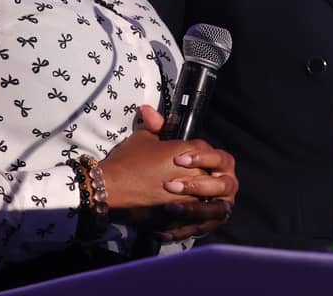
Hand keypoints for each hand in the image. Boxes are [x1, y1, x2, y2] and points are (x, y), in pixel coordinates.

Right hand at [99, 105, 238, 241]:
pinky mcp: (182, 217)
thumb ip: (155, 126)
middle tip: (215, 184)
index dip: (206, 157)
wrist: (112, 188)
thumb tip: (149, 110)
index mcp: (187, 151)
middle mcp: (194, 174)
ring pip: (217, 202)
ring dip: (218, 203)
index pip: (209, 152)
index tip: (200, 163)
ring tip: (219, 205)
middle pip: (220, 177)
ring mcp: (190, 197)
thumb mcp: (142, 138)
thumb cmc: (127, 161)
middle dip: (218, 180)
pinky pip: (202, 222)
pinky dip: (204, 222)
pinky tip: (202, 221)